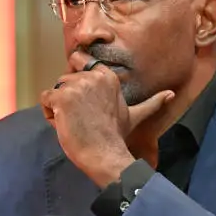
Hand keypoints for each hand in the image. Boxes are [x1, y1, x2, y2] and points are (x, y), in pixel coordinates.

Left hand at [40, 54, 173, 185]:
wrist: (105, 154)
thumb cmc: (116, 137)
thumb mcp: (135, 115)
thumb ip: (152, 103)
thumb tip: (171, 95)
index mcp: (107, 77)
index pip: (80, 61)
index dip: (76, 80)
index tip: (82, 98)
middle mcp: (92, 77)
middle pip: (65, 80)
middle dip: (68, 100)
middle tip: (83, 119)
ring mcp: (76, 86)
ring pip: (54, 90)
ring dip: (57, 108)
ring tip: (75, 123)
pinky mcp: (61, 97)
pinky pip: (44, 100)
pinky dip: (48, 114)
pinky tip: (63, 125)